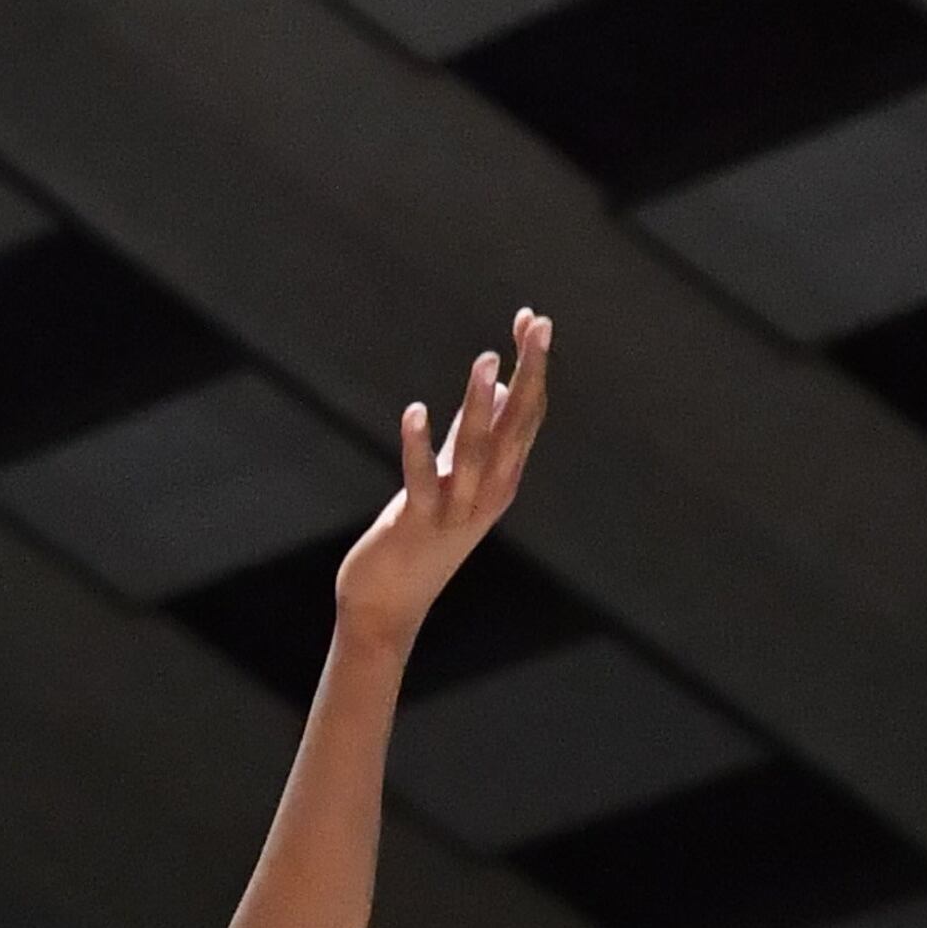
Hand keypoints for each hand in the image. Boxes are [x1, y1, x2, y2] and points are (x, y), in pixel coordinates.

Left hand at [332, 310, 549, 660]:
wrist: (388, 607)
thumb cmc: (420, 540)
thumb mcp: (455, 480)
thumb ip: (474, 435)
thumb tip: (499, 388)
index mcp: (502, 479)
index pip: (528, 414)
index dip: (534, 367)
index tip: (534, 320)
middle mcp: (488, 494)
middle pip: (516, 427)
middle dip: (529, 374)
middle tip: (538, 325)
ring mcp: (455, 511)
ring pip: (476, 453)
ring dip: (481, 405)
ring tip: (487, 359)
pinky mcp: (418, 524)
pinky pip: (422, 480)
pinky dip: (418, 446)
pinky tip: (416, 411)